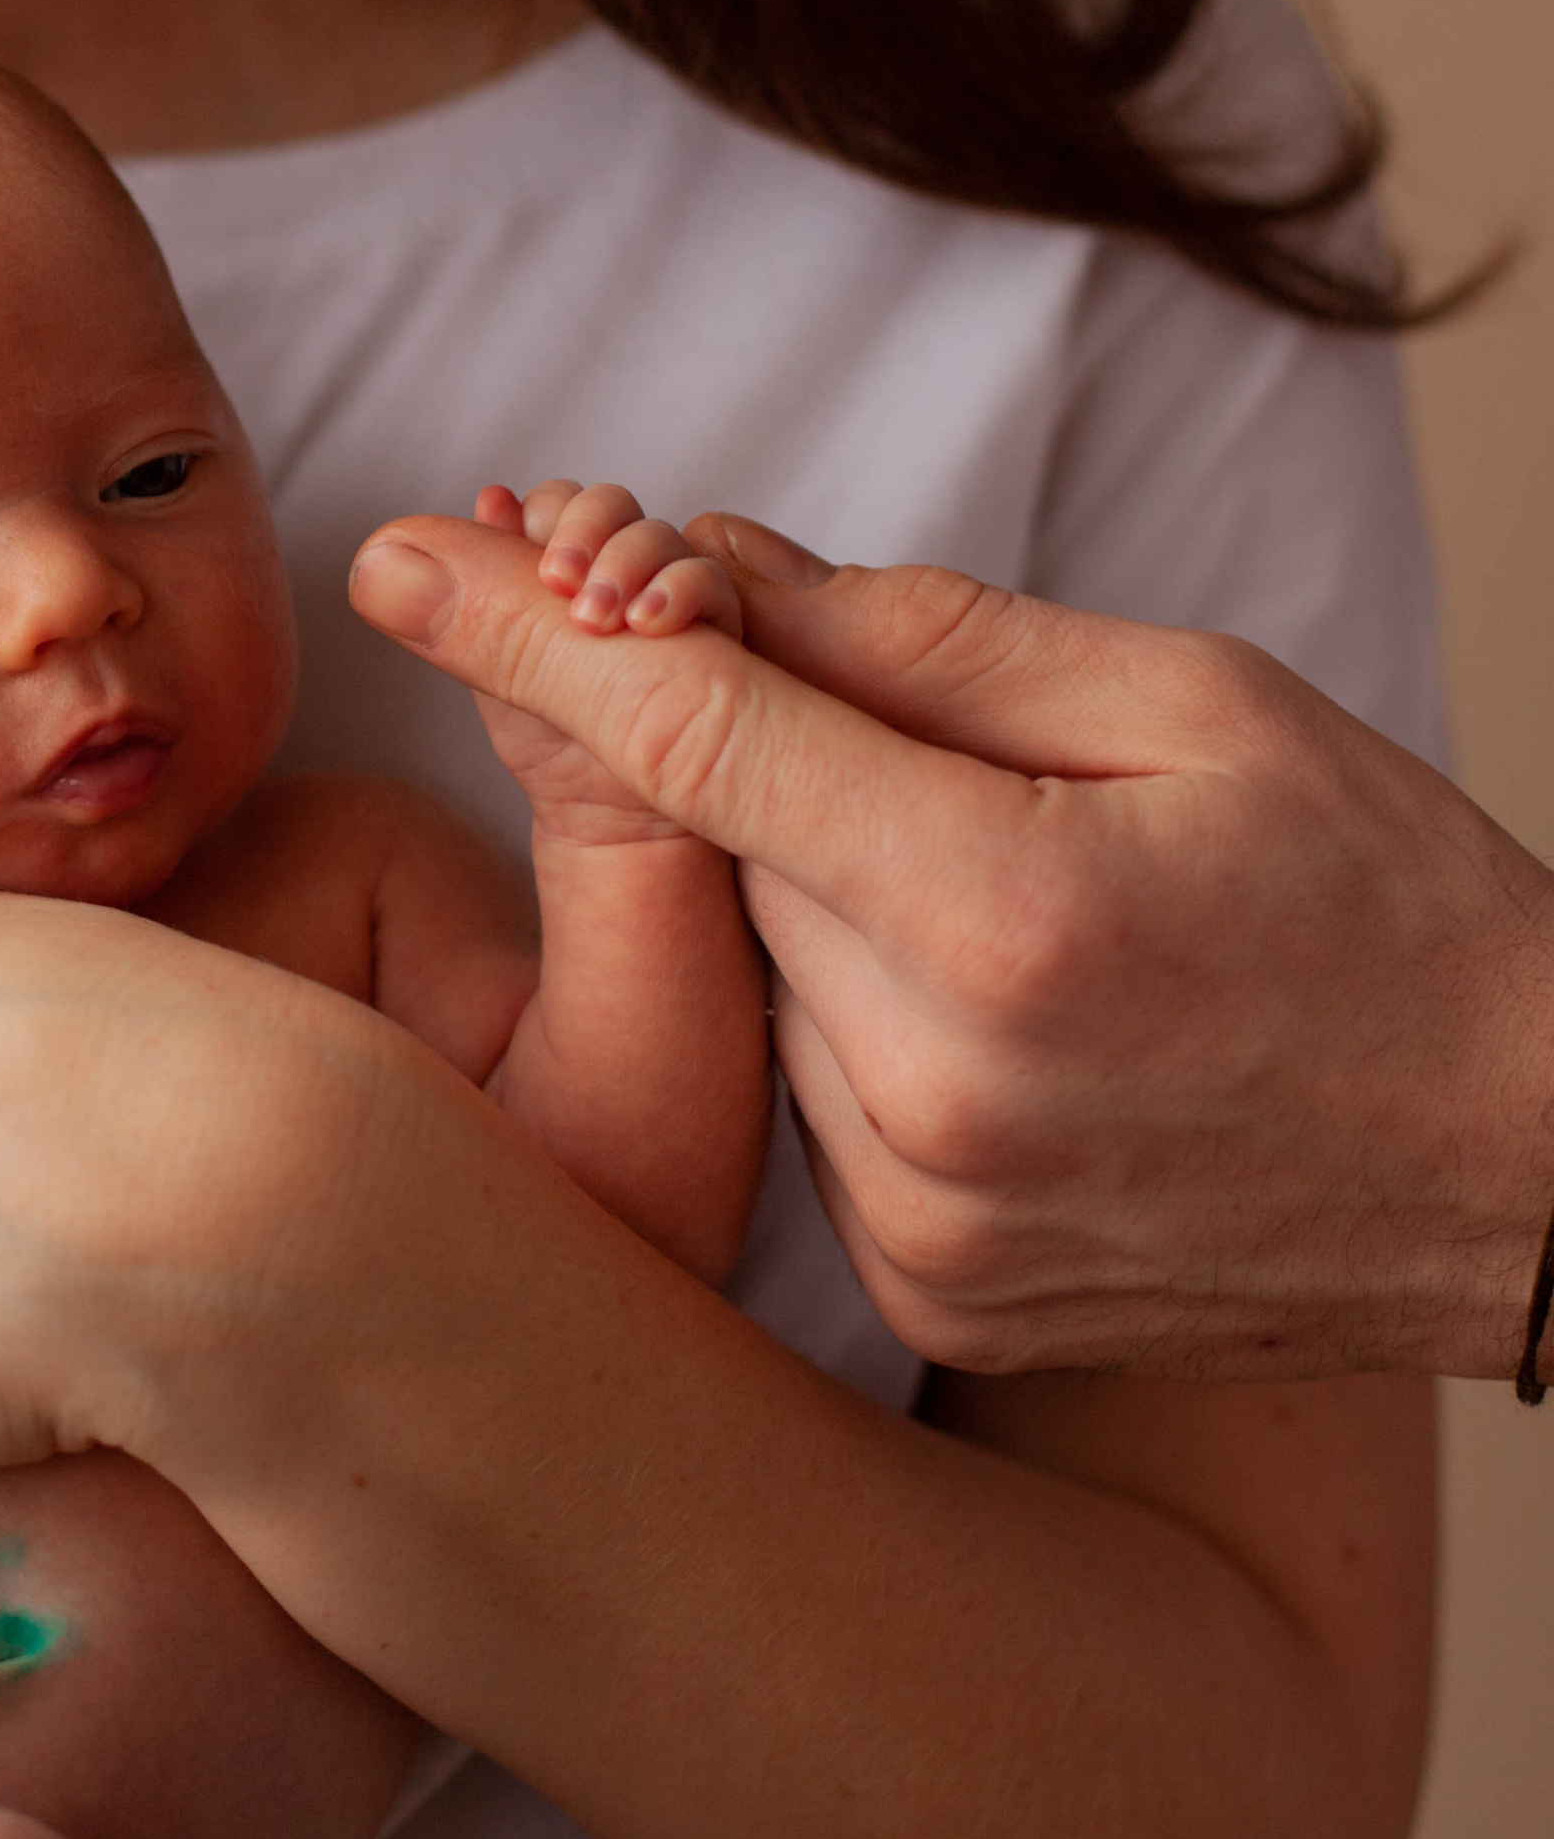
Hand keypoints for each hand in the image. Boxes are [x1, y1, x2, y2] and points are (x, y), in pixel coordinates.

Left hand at [347, 509, 1553, 1380]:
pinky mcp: (920, 1285)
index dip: (531, 629)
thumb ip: (922, 636)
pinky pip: (808, 1093)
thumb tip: (700, 570)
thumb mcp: (1195, 701)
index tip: (399, 553)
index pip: (697, 739)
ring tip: (1028, 912)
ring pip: (758, 973)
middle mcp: (934, 1089)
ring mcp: (917, 1214)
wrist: (1533, 1173)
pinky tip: (1017, 1020)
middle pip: (723, 849)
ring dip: (828, 899)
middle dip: (751, 756)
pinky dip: (861, 1020)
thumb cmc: (1390, 906)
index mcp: (1008, 912)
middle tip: (870, 727)